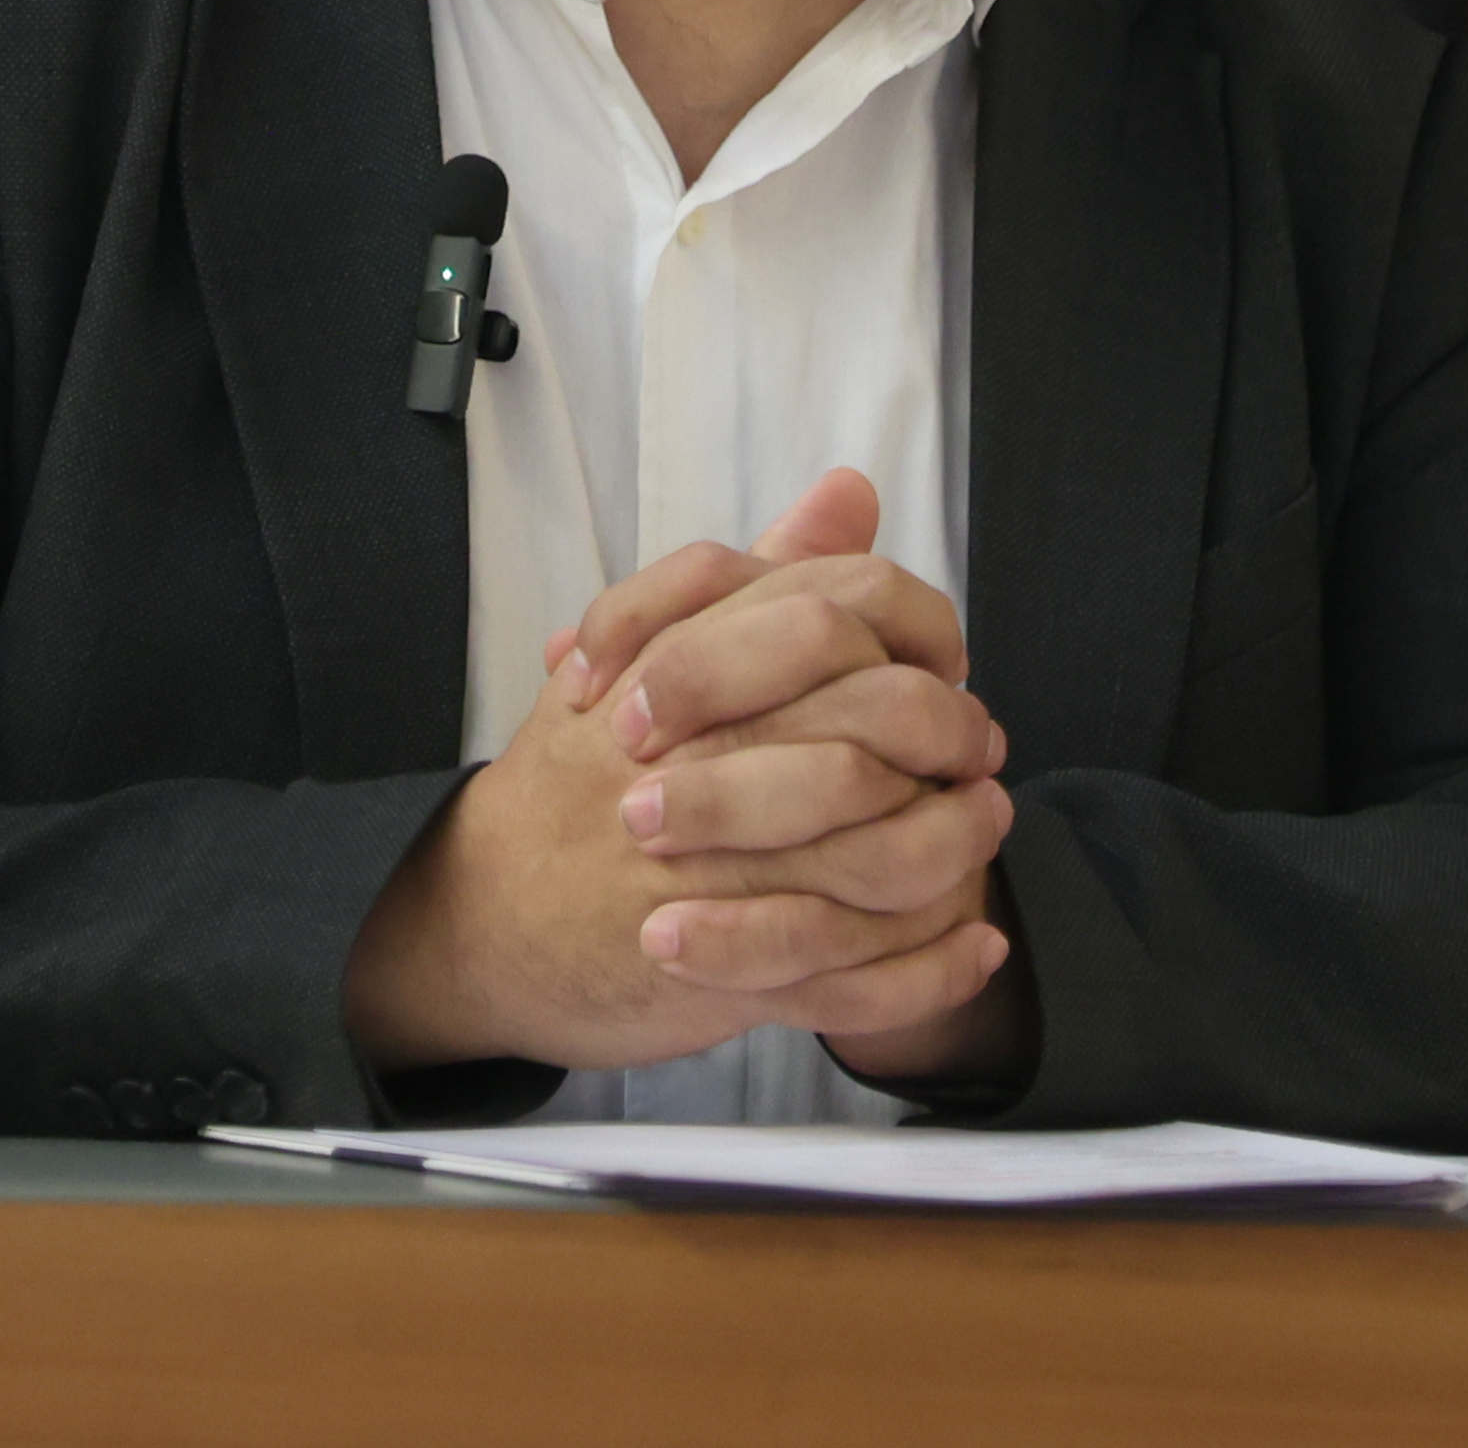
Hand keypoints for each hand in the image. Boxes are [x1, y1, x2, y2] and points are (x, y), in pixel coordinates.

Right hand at [343, 481, 1010, 1074]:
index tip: (940, 660)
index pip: (828, 612)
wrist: (481, 919)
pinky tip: (978, 946)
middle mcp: (694, 763)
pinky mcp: (722, 974)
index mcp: (675, 671)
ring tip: (986, 825)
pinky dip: (930, 970)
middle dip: (948, 732)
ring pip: (878, 852)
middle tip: (977, 746)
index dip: (913, 630)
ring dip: (957, 841)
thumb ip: (760, 580)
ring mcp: (709, 875)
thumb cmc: (574, 785)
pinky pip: (856, 978)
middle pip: (868, 720)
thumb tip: (853, 490)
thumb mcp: (646, 659)